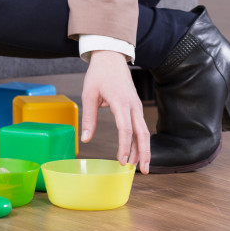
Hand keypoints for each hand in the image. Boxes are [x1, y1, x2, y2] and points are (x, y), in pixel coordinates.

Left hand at [80, 50, 150, 173]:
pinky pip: (140, 126)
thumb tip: (85, 139)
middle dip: (143, 154)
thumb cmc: (98, 75)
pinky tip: (135, 151)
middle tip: (142, 171)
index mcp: (121, 102)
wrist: (111, 58)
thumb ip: (89, 117)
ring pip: (144, 131)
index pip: (126, 130)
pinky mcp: (136, 107)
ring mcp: (137, 107)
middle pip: (142, 134)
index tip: (121, 161)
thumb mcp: (89, 94)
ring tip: (139, 166)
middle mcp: (133, 106)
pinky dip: (140, 140)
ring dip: (143, 149)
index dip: (124, 147)